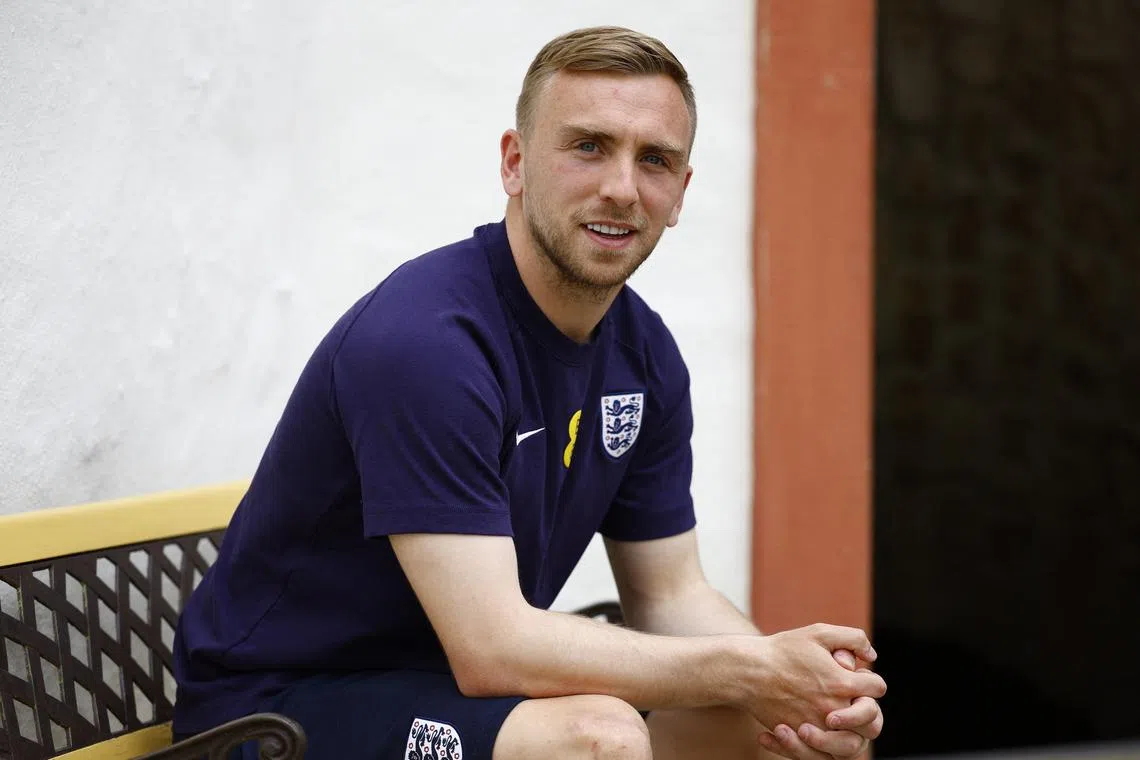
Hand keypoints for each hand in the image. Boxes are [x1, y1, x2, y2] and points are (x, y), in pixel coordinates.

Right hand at [744, 624, 884, 741]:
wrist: (748, 672)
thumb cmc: (782, 650)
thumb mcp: (819, 633)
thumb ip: (853, 638)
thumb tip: (871, 656)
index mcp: (842, 683)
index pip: (877, 688)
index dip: (871, 680)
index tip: (859, 677)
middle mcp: (833, 709)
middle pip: (873, 722)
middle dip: (869, 710)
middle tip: (854, 701)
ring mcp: (818, 728)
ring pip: (852, 745)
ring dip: (851, 732)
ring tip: (838, 719)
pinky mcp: (801, 740)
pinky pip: (824, 756)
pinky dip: (825, 747)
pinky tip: (818, 730)